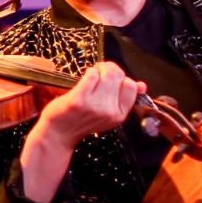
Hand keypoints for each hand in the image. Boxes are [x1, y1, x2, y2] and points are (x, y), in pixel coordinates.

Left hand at [18, 63, 144, 202]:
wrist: (59, 133)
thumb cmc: (82, 120)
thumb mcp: (108, 113)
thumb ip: (125, 99)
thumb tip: (142, 85)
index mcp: (119, 115)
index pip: (131, 86)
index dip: (122, 77)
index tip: (112, 78)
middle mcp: (109, 112)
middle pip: (119, 77)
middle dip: (110, 69)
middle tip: (100, 72)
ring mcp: (94, 106)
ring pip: (107, 74)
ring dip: (100, 68)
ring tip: (93, 73)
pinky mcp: (78, 100)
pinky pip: (91, 75)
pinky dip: (89, 72)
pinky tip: (85, 77)